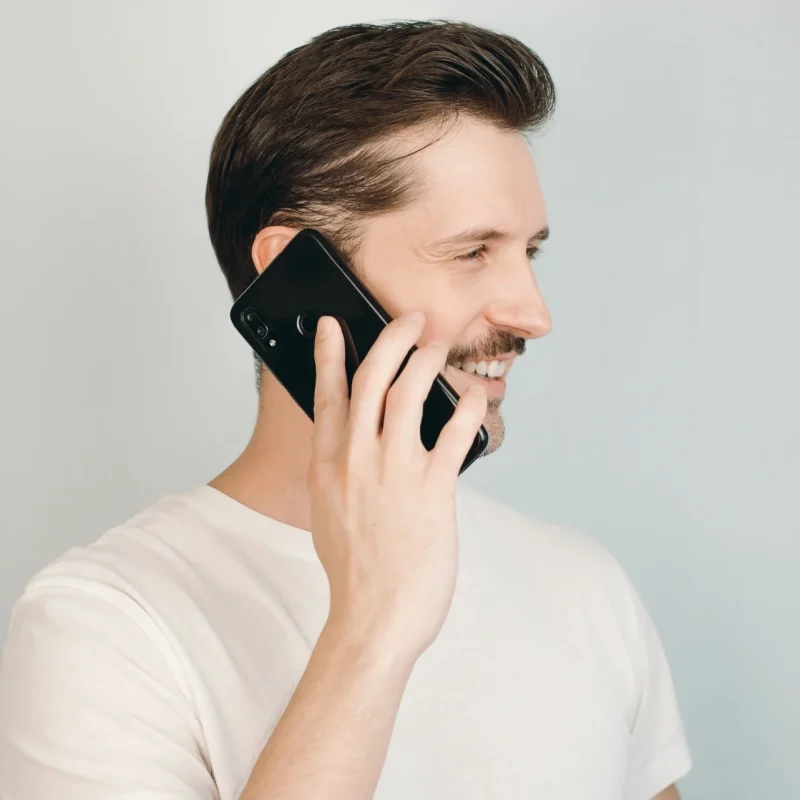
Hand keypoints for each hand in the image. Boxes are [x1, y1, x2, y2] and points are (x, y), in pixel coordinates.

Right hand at [308, 311, 486, 663]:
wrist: (374, 617)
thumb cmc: (355, 570)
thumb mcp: (329, 512)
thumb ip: (339, 471)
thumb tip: (356, 441)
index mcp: (327, 465)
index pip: (327, 395)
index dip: (330, 354)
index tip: (334, 325)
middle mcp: (357, 460)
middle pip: (371, 380)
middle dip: (391, 339)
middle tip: (409, 320)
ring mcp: (394, 472)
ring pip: (409, 393)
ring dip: (426, 360)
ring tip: (438, 347)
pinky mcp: (432, 490)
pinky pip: (453, 433)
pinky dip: (466, 408)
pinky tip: (474, 398)